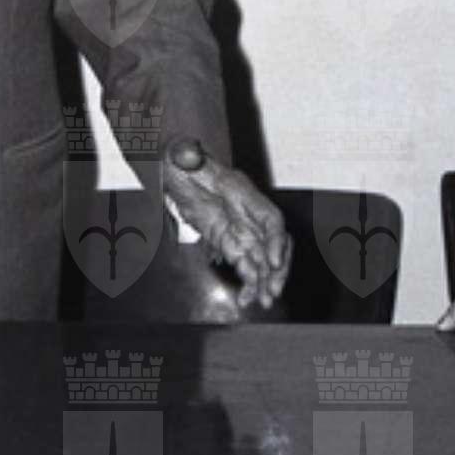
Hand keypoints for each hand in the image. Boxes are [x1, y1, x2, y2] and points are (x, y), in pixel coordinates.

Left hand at [162, 138, 290, 311]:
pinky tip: (246, 298)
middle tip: (272, 290)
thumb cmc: (185, 159)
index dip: (276, 241)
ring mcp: (239, 229)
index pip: (270, 219)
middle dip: (277, 269)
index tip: (272, 261)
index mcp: (243, 191)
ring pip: (262, 259)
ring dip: (265, 282)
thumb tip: (187, 154)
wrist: (176, 170)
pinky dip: (248, 283)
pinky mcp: (227, 242)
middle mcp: (246, 213)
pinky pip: (244, 265)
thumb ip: (187, 156)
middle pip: (273, 244)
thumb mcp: (185, 155)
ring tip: (263, 301)